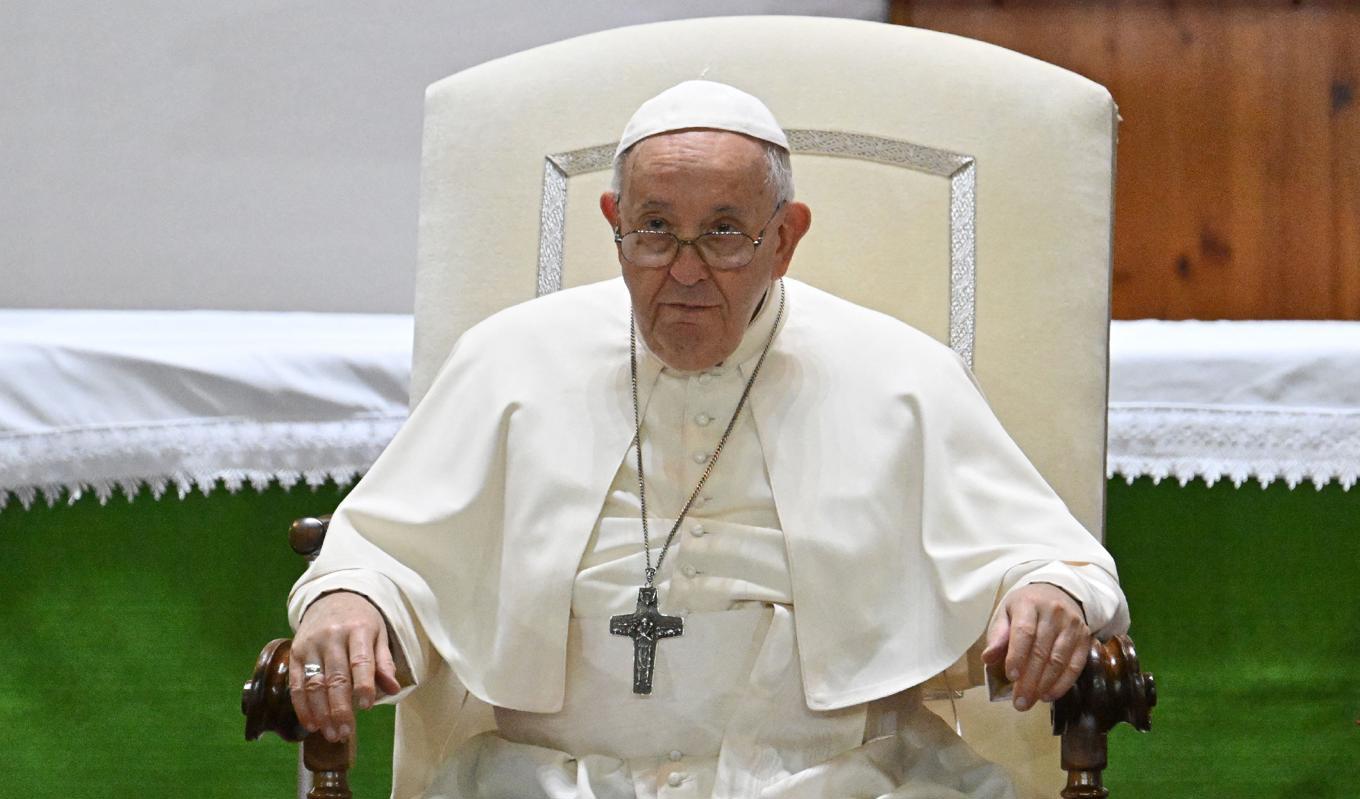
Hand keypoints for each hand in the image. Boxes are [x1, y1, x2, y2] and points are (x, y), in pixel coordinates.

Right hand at [289, 591, 400, 741]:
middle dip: (340, 708)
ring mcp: (311, 645)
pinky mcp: (295, 653)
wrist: (332, 596)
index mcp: (358, 630)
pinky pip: (296, 683)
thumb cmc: (361, 620)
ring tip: (331, 734)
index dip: (363, 684)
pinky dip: (302, 706)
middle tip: (345, 733)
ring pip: (314, 683)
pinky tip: (311, 723)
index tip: (367, 707)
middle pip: (335, 677)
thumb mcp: (379, 633)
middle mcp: (332, 637)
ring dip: (321, 712)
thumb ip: (384, 662)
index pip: (360, 660)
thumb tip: (393, 689)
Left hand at [980, 583, 1088, 711]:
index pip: (1024, 631)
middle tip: (1019, 702)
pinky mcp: (1085, 638)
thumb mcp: (1006, 613)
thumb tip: (987, 659)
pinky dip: (1063, 683)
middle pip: (1041, 650)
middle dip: (1029, 680)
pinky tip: (1049, 695)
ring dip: (1044, 685)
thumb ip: (997, 635)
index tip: (1010, 677)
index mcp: (1029, 603)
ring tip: (1031, 701)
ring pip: (1059, 660)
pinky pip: (1076, 665)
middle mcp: (1054, 612)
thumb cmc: (1026, 607)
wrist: (1057, 593)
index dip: (1017, 656)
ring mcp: (1072, 625)